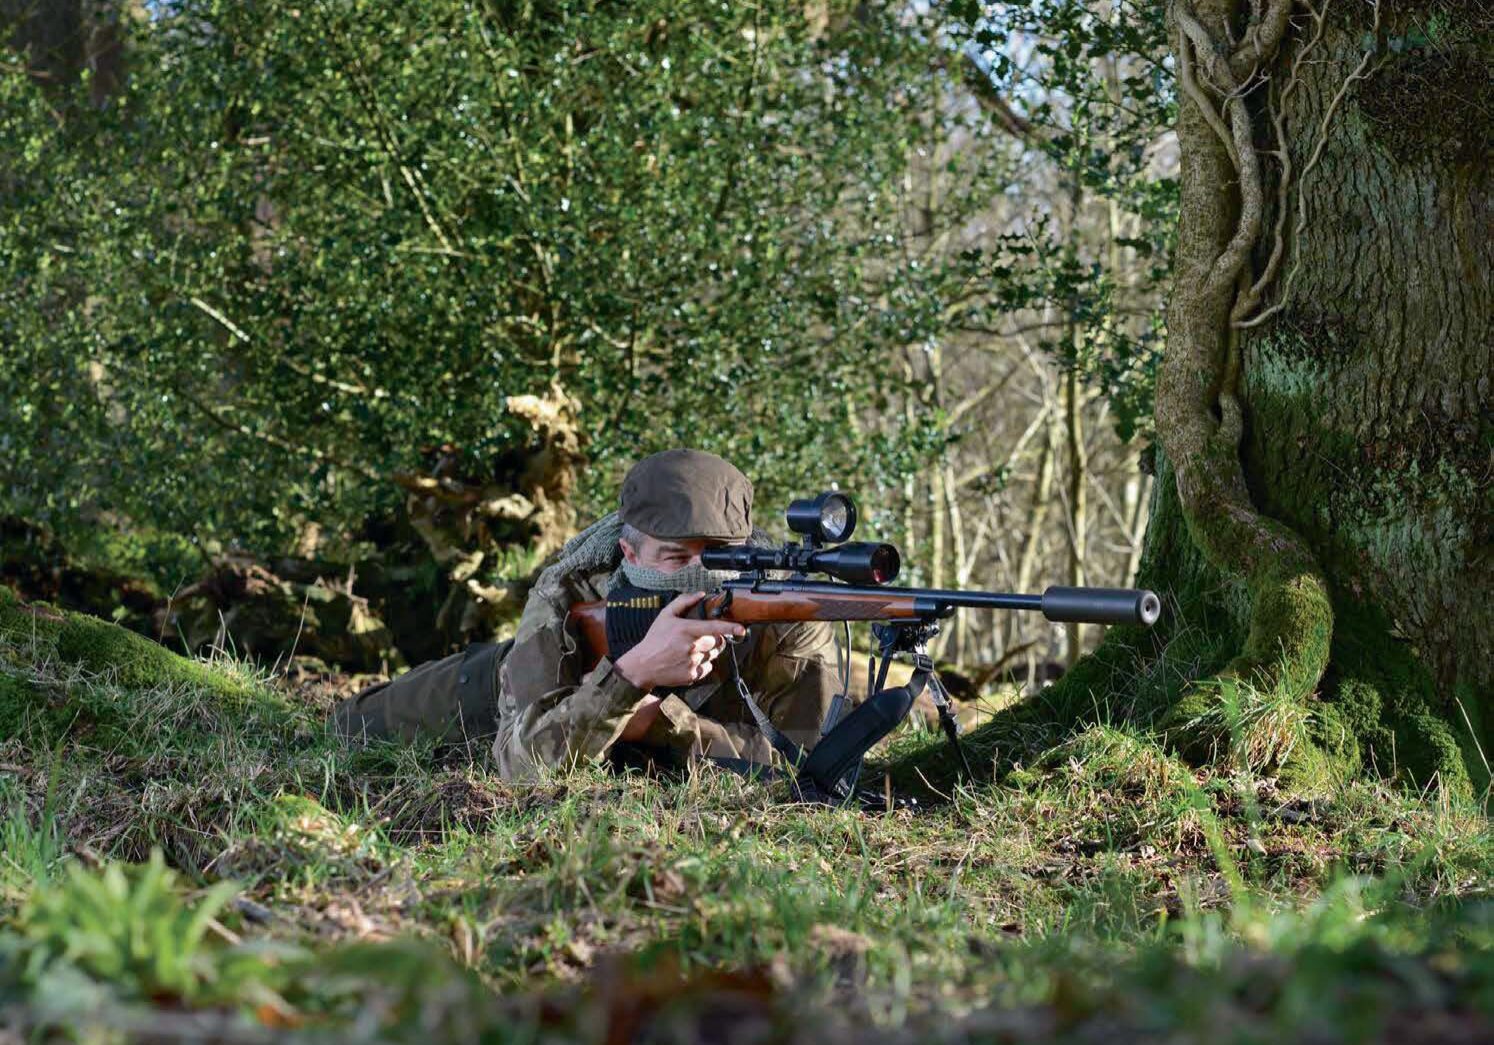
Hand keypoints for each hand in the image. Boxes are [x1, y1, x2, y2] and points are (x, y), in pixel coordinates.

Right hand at [613, 592, 743, 691]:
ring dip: (708, 652)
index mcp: (687, 630)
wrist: (643, 665)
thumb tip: (701, 594)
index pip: (714, 628)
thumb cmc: (654, 639)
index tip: (742, 629)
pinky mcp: (692, 675)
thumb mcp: (665, 616)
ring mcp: (692, 662)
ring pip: (713, 655)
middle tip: (701, 638)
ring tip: (691, 650)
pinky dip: (702, 664)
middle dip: (714, 639)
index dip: (730, 628)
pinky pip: (707, 668)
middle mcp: (692, 647)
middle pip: (717, 642)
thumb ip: (683, 602)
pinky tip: (689, 660)